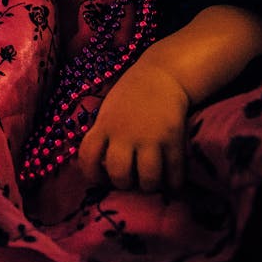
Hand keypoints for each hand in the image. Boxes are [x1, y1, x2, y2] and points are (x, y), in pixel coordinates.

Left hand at [75, 62, 190, 192]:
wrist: (163, 74)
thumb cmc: (132, 95)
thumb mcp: (109, 111)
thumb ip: (104, 135)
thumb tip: (102, 166)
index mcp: (104, 126)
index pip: (87, 157)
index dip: (92, 175)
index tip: (102, 178)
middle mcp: (124, 133)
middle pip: (119, 174)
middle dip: (124, 184)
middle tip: (131, 181)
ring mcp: (150, 137)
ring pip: (147, 179)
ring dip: (149, 187)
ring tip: (150, 183)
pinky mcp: (173, 139)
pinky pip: (174, 172)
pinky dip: (174, 184)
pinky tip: (173, 185)